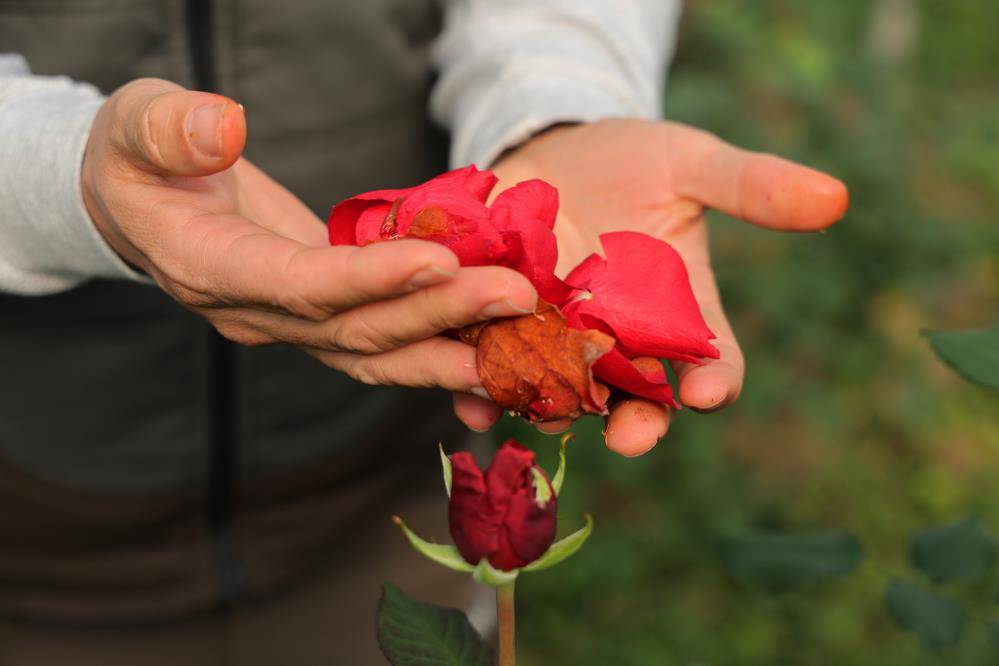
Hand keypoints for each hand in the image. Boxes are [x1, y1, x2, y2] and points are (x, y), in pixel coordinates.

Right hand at [82, 78, 536, 391]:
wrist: (143, 207)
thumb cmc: (139, 159)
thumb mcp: (136, 123)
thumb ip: (170, 129)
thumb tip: (222, 128)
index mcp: (210, 270)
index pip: (299, 285)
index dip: (368, 279)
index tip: (439, 261)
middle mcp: (256, 314)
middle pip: (357, 329)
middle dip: (438, 315)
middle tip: (515, 295)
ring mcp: (293, 324)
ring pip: (378, 354)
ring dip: (452, 350)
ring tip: (524, 342)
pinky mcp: (324, 318)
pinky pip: (386, 347)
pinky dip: (440, 355)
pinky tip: (496, 364)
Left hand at [451, 119, 847, 454]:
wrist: (552, 148)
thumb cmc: (631, 158)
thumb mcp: (690, 162)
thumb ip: (750, 185)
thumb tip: (836, 196)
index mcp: (679, 313)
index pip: (712, 364)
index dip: (714, 384)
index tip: (708, 392)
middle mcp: (623, 341)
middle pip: (638, 402)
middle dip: (636, 424)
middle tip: (629, 438)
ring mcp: (561, 341)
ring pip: (564, 396)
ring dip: (555, 410)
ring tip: (544, 413)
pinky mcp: (503, 328)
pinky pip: (494, 372)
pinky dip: (482, 391)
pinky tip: (472, 402)